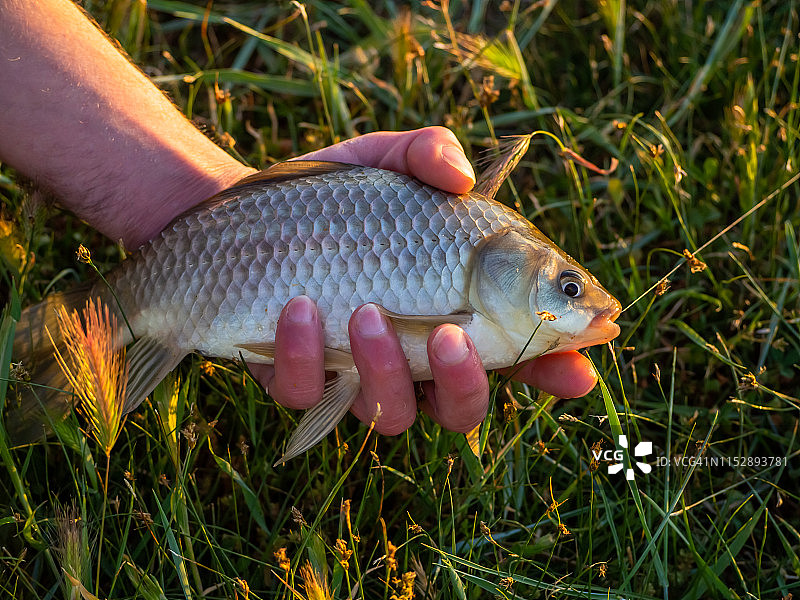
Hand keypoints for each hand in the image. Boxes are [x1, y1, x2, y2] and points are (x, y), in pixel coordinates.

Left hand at [249, 127, 598, 435]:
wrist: (245, 216)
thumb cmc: (336, 196)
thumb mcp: (385, 160)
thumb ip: (429, 155)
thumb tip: (460, 178)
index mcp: (454, 312)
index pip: (517, 353)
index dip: (553, 368)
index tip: (580, 367)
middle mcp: (412, 359)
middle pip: (461, 409)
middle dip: (465, 382)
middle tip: (451, 334)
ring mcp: (355, 376)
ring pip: (389, 414)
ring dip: (384, 368)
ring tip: (366, 310)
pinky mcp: (297, 381)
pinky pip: (308, 394)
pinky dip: (307, 354)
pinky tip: (298, 306)